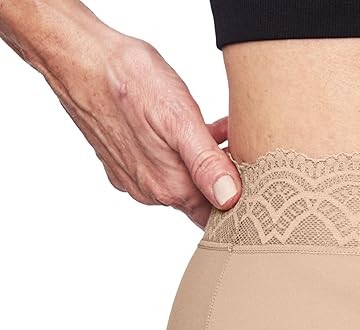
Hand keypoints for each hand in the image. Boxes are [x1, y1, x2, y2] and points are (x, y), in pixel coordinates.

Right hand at [47, 33, 241, 228]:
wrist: (80, 59)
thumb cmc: (130, 83)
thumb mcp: (180, 119)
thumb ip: (206, 164)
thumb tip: (229, 198)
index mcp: (172, 187)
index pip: (215, 218)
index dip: (239, 206)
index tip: (257, 188)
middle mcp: (153, 191)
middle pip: (202, 202)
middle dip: (226, 183)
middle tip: (246, 155)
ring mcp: (137, 179)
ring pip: (185, 182)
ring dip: (207, 164)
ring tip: (224, 135)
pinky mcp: (126, 163)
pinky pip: (164, 168)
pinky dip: (184, 154)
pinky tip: (197, 129)